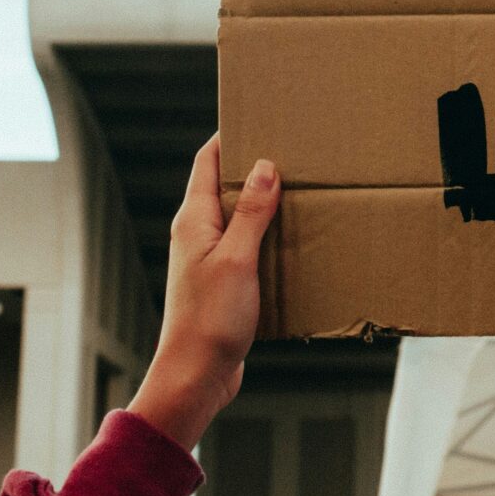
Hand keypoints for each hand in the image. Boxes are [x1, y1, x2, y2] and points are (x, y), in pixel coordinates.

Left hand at [128, 134, 278, 450]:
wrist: (196, 376)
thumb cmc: (209, 320)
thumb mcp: (237, 259)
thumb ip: (251, 212)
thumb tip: (264, 166)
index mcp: (193, 221)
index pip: (208, 162)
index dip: (230, 137)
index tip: (259, 118)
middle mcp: (198, 235)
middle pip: (224, 186)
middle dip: (254, 167)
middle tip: (292, 150)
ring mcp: (210, 259)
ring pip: (240, 217)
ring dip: (266, 204)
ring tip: (301, 190)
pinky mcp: (225, 283)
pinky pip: (249, 246)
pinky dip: (270, 236)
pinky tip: (295, 241)